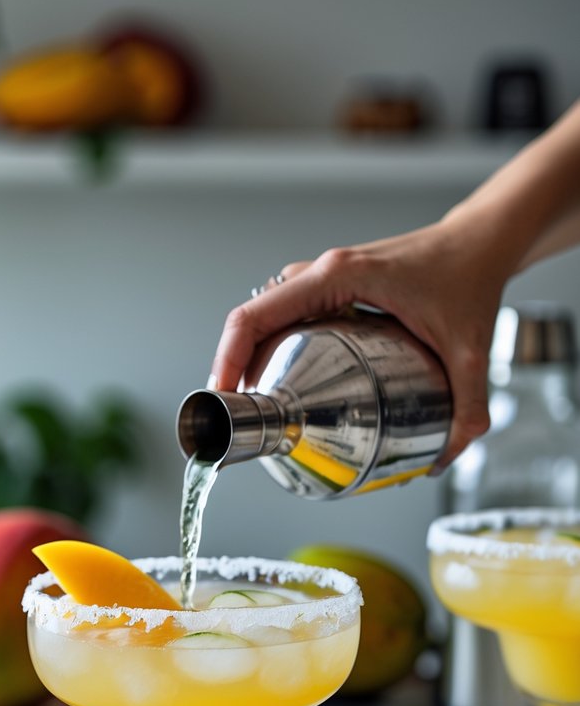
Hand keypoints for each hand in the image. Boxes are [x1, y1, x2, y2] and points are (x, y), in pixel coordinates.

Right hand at [208, 219, 508, 467]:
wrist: (481, 243)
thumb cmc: (470, 277)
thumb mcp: (470, 352)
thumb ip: (467, 410)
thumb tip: (440, 461)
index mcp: (339, 277)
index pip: (257, 315)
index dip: (228, 358)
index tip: (224, 398)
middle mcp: (322, 272)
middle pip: (252, 318)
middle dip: (234, 366)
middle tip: (237, 413)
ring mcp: (324, 277)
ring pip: (265, 315)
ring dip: (250, 354)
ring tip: (253, 400)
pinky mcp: (333, 286)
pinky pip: (286, 313)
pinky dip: (273, 344)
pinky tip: (284, 377)